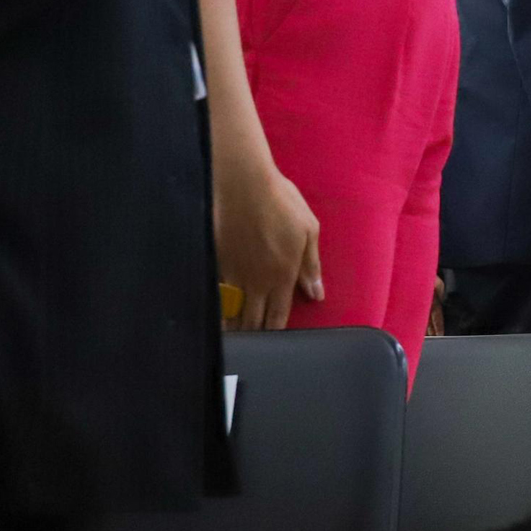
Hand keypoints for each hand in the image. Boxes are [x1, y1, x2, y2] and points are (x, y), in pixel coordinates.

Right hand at [217, 154, 322, 329]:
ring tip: (232, 338)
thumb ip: (311, 266)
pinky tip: (214, 312)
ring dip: (233, 326)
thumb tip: (316, 293)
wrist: (243, 185)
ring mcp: (234, 273)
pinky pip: (216, 292)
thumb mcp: (308, 231)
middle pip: (252, 319)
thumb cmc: (282, 203)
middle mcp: (257, 280)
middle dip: (253, 334)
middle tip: (252, 344)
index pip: (277, 314)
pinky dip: (217, 305)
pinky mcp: (216, 262)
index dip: (276, 330)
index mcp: (283, 274)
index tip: (274, 343)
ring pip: (231, 311)